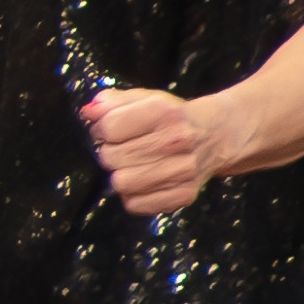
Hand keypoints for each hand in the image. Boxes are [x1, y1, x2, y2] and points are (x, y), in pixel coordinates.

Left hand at [82, 86, 224, 217]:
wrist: (216, 135)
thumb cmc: (172, 117)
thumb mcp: (144, 99)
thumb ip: (111, 102)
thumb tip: (87, 113)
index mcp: (164, 112)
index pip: (109, 128)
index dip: (101, 130)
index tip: (109, 131)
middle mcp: (176, 141)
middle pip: (111, 157)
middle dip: (109, 152)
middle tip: (122, 149)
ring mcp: (182, 171)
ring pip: (121, 183)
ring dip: (119, 175)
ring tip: (132, 165)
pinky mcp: (184, 195)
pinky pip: (135, 204)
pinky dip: (132, 195)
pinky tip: (143, 181)